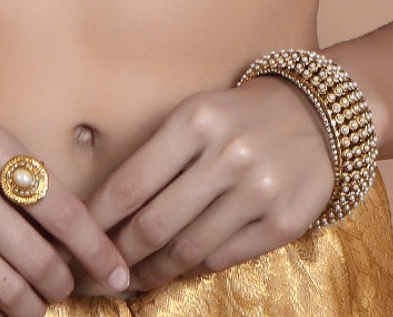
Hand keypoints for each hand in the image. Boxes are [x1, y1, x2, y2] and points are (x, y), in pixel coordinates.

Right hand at [0, 92, 132, 316]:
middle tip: (64, 290)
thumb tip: (75, 241)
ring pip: (7, 290)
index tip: (119, 274)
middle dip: (61, 286)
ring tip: (35, 306)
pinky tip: (1, 313)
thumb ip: (25, 183)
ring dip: (30, 308)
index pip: (64, 210)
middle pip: (39, 259)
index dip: (97, 250)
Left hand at [70, 76, 336, 297]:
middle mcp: (228, 155)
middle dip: (118, 256)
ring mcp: (259, 190)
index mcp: (196, 120)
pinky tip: (178, 267)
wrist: (315, 115)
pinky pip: (223, 257)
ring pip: (188, 248)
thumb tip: (106, 212)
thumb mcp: (194, 115)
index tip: (77, 242)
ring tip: (133, 277)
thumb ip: (156, 156)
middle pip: (155, 223)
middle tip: (97, 273)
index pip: (131, 183)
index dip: (98, 221)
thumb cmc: (236, 116)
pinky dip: (195, 266)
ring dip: (153, 270)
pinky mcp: (285, 221)